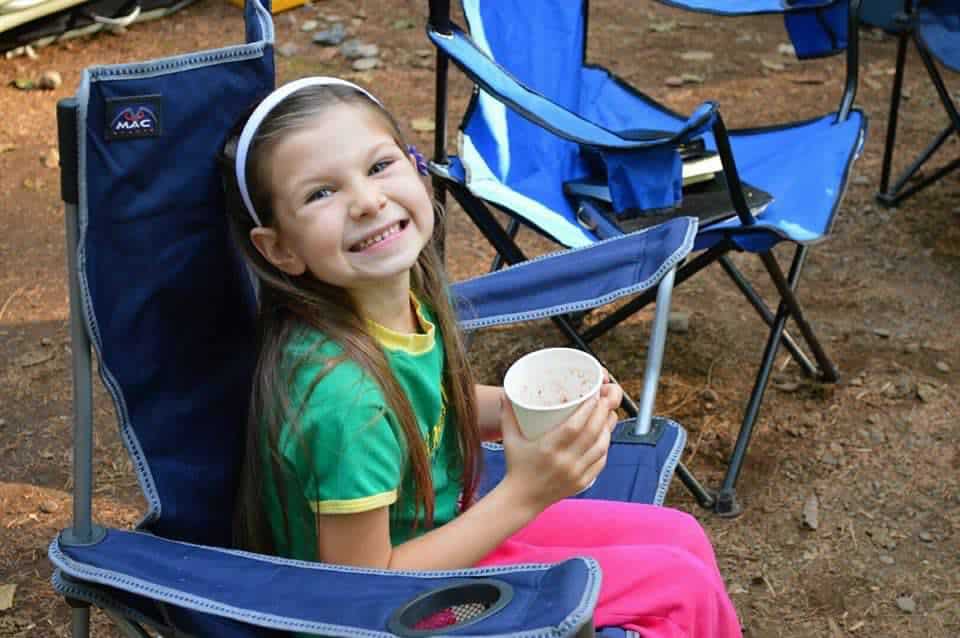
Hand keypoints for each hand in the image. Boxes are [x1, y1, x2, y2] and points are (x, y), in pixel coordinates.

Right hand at [499, 383, 620, 510]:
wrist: (522, 500)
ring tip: (608, 414)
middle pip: (592, 433)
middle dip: (602, 412)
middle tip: (605, 399)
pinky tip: (605, 436)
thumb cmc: (516, 467)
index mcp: (548, 449)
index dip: (587, 409)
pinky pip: (601, 461)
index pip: (574, 426)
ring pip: (601, 447)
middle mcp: (565, 461)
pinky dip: (605, 446)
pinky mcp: (582, 482)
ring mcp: (576, 473)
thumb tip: (505, 394)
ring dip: (607, 428)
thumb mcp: (509, 440)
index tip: (593, 395)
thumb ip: (507, 415)